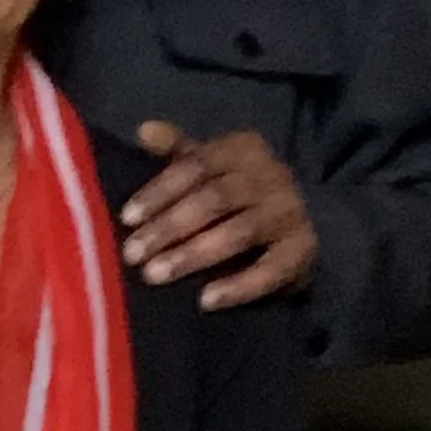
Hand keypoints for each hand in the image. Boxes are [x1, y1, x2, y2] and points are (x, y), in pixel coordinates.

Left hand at [120, 123, 316, 309]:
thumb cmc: (240, 193)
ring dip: (193, 255)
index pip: (197, 165)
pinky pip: (270, 271)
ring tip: (156, 275)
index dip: (160, 191)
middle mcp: (272, 176)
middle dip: (170, 227)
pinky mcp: (303, 252)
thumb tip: (144, 129)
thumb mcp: (210, 166)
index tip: (127, 218)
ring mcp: (290, 214)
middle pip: (215, 199)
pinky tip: (205, 301)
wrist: (303, 223)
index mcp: (245, 150)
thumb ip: (178, 151)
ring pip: (238, 233)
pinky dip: (238, 287)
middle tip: (133, 255)